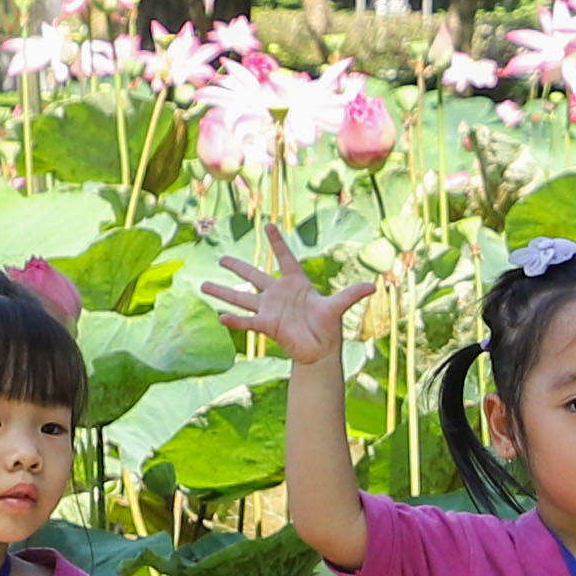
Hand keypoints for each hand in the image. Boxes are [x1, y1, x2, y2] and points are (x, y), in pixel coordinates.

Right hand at [209, 243, 367, 366]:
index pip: (285, 258)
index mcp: (296, 283)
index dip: (277, 242)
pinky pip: (247, 321)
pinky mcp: (267, 326)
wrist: (321, 350)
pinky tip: (220, 317)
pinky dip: (235, 320)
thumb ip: (351, 294)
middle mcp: (278, 293)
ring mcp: (270, 309)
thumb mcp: (337, 307)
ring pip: (242, 297)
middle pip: (254, 276)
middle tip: (221, 257)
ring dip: (223, 292)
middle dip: (238, 266)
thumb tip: (373, 285)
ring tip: (203, 286)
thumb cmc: (328, 326)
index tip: (268, 225)